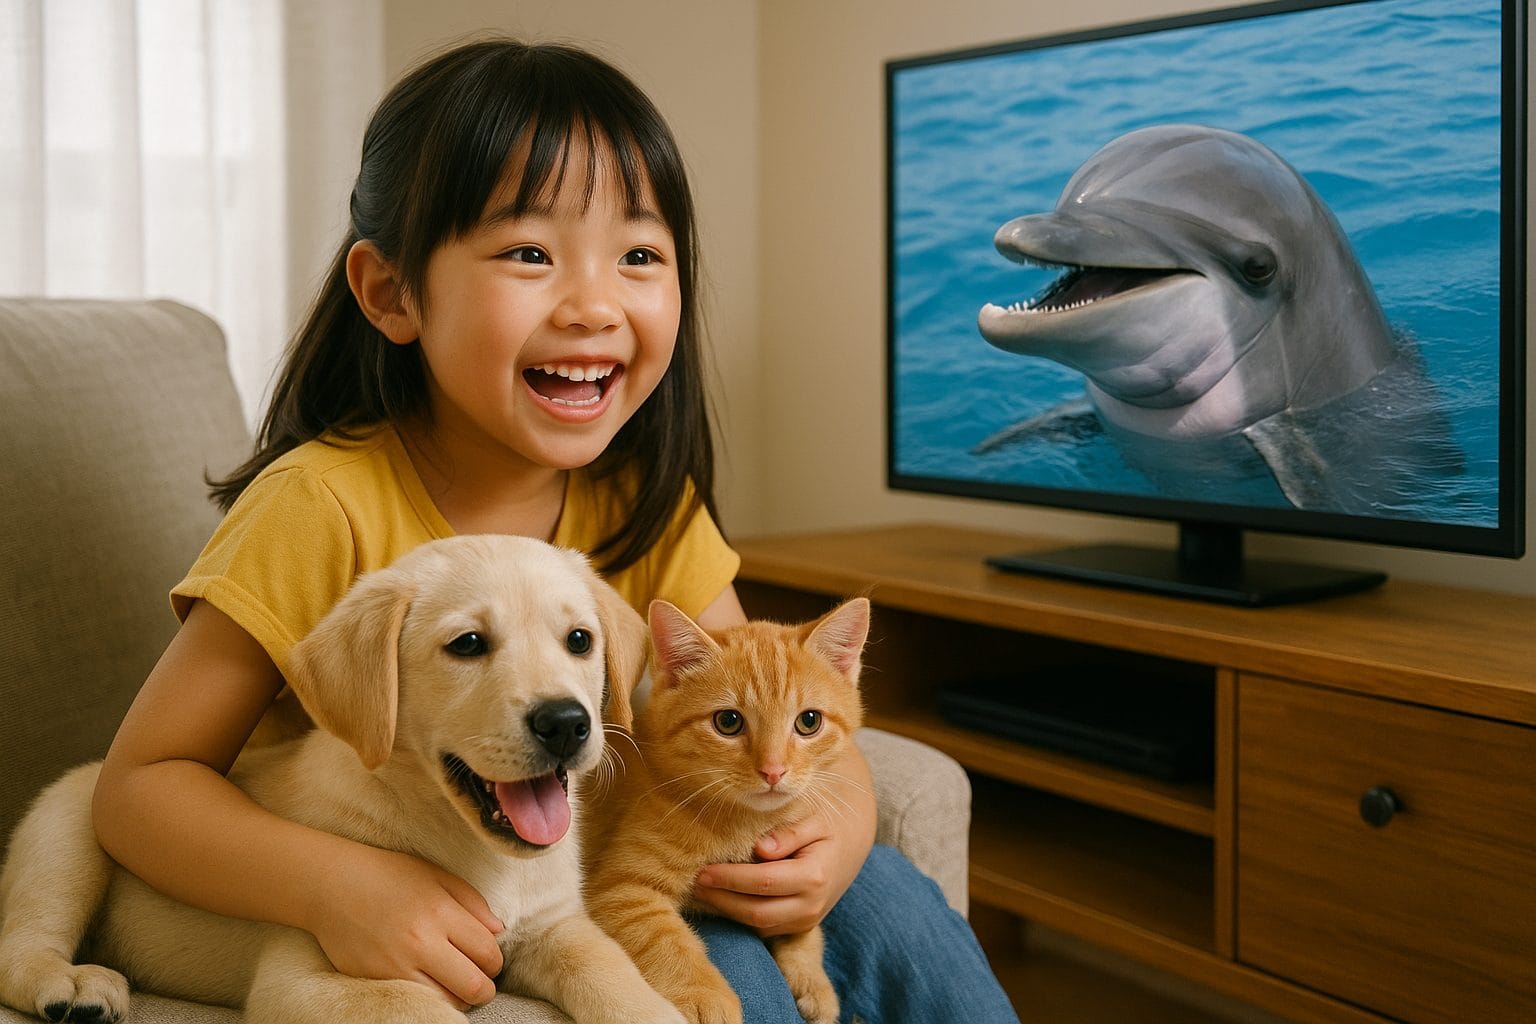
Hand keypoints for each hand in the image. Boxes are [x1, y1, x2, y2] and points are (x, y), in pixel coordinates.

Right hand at [305, 845, 504, 1008]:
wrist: (332, 885)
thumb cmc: (388, 875)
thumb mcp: (437, 876)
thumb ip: (473, 903)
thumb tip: (497, 932)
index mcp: (441, 912)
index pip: (488, 952)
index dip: (495, 961)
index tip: (489, 959)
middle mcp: (421, 942)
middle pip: (473, 986)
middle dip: (485, 988)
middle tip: (481, 981)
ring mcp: (396, 966)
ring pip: (446, 1002)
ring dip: (459, 998)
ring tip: (456, 985)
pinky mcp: (375, 980)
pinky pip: (417, 1002)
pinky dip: (431, 1000)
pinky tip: (432, 986)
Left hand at [692, 748, 875, 935]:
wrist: (849, 847)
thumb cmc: (826, 826)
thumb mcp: (813, 820)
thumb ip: (788, 833)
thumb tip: (761, 848)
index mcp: (815, 875)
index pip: (765, 882)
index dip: (732, 878)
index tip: (704, 869)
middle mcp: (811, 905)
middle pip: (757, 912)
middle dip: (722, 900)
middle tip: (696, 884)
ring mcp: (806, 921)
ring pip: (758, 925)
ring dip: (727, 911)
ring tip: (701, 891)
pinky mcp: (798, 928)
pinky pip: (764, 928)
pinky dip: (739, 916)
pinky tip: (719, 899)